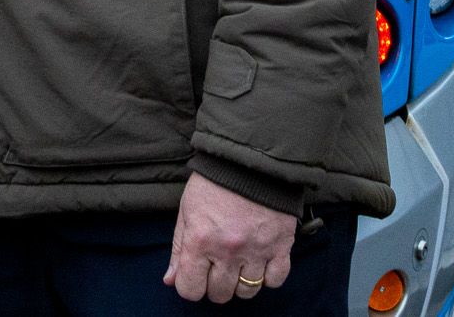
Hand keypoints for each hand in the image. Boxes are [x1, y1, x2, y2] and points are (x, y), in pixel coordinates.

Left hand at [163, 172, 295, 301]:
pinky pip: (275, 280)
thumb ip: (179, 248)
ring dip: (241, 282)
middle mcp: (228, 250)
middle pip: (220, 294)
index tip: (195, 273)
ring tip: (239, 263)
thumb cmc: (214, 182)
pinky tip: (260, 261)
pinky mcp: (281, 245)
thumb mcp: (187, 210)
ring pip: (247, 291)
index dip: (190, 284)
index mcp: (200, 240)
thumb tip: (171, 280)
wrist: (250, 158)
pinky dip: (268, 276)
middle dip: (215, 284)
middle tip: (218, 265)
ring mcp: (257, 250)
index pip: (190, 290)